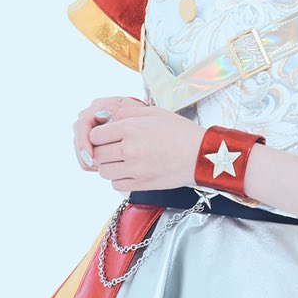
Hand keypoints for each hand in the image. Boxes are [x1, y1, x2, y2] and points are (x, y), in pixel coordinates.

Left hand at [75, 94, 201, 192]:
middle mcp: (130, 149)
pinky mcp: (141, 184)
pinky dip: (118, 179)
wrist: (201, 155)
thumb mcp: (155, 113)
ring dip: (109, 165)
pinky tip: (129, 171)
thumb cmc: (181, 132)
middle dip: (102, 150)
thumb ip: (127, 112)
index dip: (99, 135)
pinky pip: (116, 184)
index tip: (106, 136)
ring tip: (121, 160)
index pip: (95, 135)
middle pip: (97, 154)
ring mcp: (135, 169)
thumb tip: (107, 118)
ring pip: (104, 171)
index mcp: (131, 128)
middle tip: (112, 148)